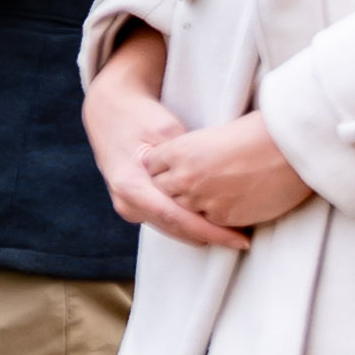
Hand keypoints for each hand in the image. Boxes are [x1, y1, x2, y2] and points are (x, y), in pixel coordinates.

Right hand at [85, 47, 241, 249]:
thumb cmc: (139, 117)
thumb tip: (217, 182)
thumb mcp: (166, 132)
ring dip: (201, 231)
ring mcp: (129, 207)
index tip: (240, 241)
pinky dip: (190, 222)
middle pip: (175, 229)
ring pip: (172, 228)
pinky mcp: (135, 206)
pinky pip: (166, 220)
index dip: (211, 232)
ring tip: (234, 234)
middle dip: (211, 236)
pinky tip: (213, 221)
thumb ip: (187, 160)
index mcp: (131, 186)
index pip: (176, 218)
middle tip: (245, 240)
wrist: (109, 113)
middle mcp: (127, 203)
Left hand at [138, 109, 310, 233]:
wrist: (292, 148)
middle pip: (162, 190)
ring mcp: (202, 200)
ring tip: (216, 192)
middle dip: (174, 187)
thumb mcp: (213, 135)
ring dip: (195, 204)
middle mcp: (185, 177)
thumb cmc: (260, 132)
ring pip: (184, 209)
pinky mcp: (222, 217)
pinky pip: (208, 221)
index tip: (174, 166)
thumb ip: (189, 152)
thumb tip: (177, 163)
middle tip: (195, 183)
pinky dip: (216, 215)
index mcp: (180, 150)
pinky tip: (232, 202)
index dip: (164, 166)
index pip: (151, 165)